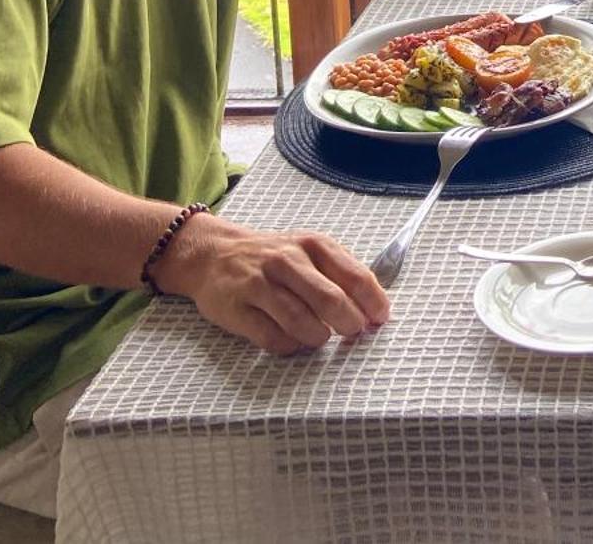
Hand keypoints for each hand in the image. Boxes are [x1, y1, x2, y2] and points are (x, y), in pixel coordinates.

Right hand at [152, 216, 390, 355]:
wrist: (214, 254)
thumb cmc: (273, 258)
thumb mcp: (310, 251)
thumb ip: (341, 273)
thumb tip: (377, 308)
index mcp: (313, 245)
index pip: (356, 276)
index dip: (373, 303)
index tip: (379, 320)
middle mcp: (287, 261)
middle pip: (331, 301)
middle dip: (349, 324)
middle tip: (352, 334)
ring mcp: (259, 284)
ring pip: (301, 322)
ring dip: (318, 338)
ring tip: (320, 337)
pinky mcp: (237, 310)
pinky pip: (273, 339)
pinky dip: (290, 346)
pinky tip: (292, 342)